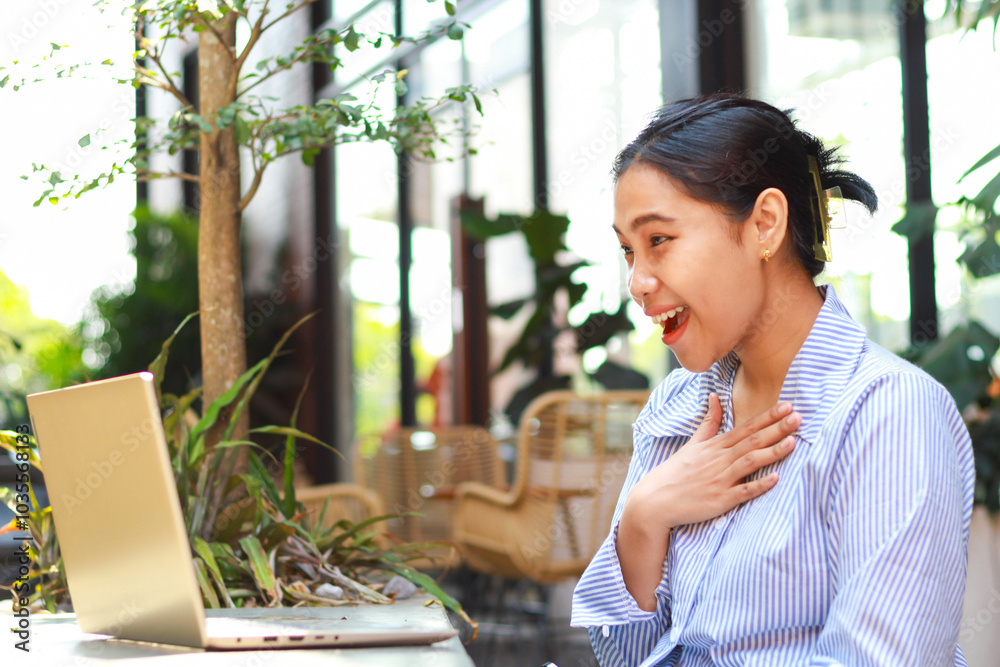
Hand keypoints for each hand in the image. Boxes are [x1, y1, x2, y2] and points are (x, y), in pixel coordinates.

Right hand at [621, 393, 800, 536]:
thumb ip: (709, 422)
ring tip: (793, 442)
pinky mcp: (720, 500)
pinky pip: (743, 492)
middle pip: (752, 441)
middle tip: (798, 417)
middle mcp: (719, 460)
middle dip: (777, 428)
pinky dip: (759, 485)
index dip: (768, 417)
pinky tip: (776, 479)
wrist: (656, 500)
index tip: (787, 406)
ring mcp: (720, 480)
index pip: (746, 428)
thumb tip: (715, 397)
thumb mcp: (693, 443)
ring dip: (772, 452)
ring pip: (750, 462)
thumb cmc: (676, 472)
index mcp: (715, 446)